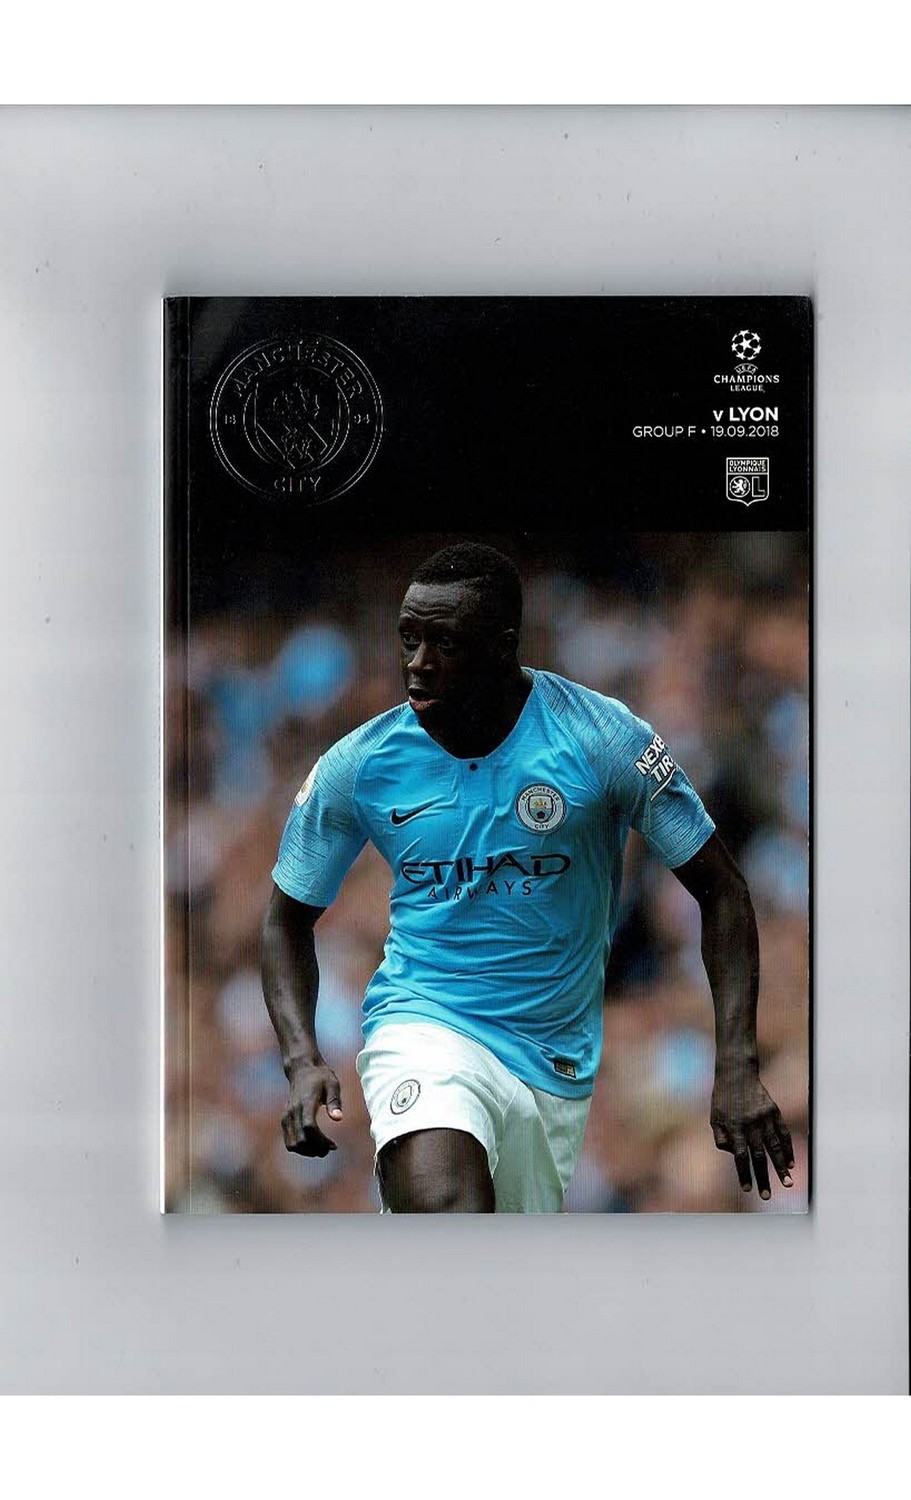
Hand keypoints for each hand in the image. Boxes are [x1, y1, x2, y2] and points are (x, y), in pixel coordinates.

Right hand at [281, 1059, 342, 1157]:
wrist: (302, 1070)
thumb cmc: (321, 1077)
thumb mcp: (332, 1084)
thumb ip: (335, 1101)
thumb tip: (338, 1119)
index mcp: (305, 1102)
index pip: (309, 1128)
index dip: (321, 1141)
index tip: (333, 1145)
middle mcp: (293, 1111)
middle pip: (301, 1140)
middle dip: (316, 1149)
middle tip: (330, 1148)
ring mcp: (286, 1117)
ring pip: (293, 1144)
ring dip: (308, 1151)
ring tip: (323, 1149)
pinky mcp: (284, 1120)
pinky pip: (289, 1142)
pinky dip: (300, 1148)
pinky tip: (313, 1144)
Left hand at [711, 1069, 794, 1198]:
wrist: (737, 1074)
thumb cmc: (723, 1099)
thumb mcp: (715, 1117)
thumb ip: (721, 1137)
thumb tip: (733, 1153)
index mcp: (734, 1126)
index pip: (739, 1155)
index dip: (744, 1173)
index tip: (747, 1189)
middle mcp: (750, 1124)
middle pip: (759, 1155)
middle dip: (763, 1177)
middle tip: (767, 1196)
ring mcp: (764, 1117)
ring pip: (775, 1146)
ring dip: (781, 1167)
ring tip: (787, 1183)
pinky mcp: (774, 1112)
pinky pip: (783, 1133)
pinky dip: (788, 1149)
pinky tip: (790, 1163)